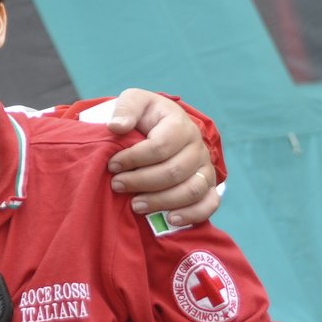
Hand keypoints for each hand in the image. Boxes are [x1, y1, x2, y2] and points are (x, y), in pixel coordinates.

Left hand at [105, 89, 217, 224]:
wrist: (162, 127)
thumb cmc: (146, 116)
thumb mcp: (134, 102)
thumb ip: (125, 109)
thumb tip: (116, 127)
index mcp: (180, 124)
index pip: (160, 146)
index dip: (134, 158)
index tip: (112, 164)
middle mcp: (197, 146)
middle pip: (173, 172)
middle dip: (141, 181)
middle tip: (116, 185)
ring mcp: (205, 167)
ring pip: (190, 190)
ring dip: (161, 201)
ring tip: (135, 205)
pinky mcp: (208, 185)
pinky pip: (209, 204)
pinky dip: (192, 214)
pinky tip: (170, 219)